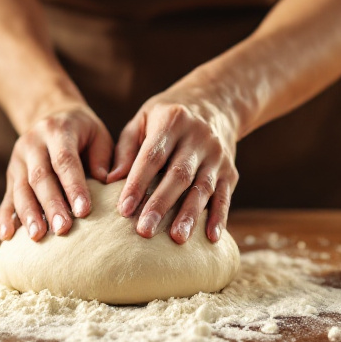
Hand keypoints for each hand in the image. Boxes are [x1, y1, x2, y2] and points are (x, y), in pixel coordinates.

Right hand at [0, 103, 114, 241]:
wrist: (50, 114)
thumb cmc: (83, 132)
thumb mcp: (98, 134)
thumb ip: (103, 157)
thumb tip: (106, 182)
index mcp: (57, 130)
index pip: (64, 160)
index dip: (73, 186)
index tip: (83, 211)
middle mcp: (32, 143)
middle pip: (40, 177)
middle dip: (51, 205)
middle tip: (62, 229)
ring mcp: (18, 159)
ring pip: (20, 188)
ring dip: (28, 214)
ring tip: (37, 236)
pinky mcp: (10, 174)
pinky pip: (6, 196)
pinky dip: (5, 217)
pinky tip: (7, 235)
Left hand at [108, 87, 238, 243]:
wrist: (215, 102)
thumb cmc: (167, 116)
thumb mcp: (143, 120)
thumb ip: (126, 149)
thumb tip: (109, 181)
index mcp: (172, 121)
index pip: (152, 156)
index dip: (137, 183)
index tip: (123, 209)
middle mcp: (198, 137)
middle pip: (178, 175)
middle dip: (161, 204)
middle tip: (144, 231)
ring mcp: (217, 155)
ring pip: (203, 188)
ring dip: (190, 215)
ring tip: (177, 239)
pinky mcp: (230, 171)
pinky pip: (225, 196)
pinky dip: (219, 217)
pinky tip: (212, 238)